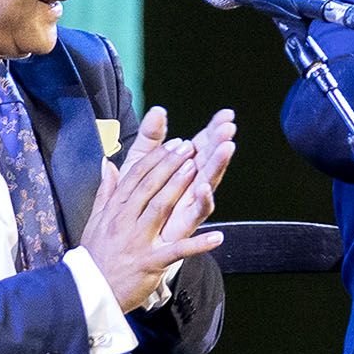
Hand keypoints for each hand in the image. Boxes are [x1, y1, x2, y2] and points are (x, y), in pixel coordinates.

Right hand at [85, 130, 223, 311]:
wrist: (87, 292)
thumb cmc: (95, 255)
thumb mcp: (96, 220)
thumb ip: (106, 192)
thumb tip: (108, 164)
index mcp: (115, 210)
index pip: (136, 177)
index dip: (157, 158)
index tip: (175, 142)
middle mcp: (126, 221)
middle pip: (149, 186)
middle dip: (170, 164)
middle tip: (190, 147)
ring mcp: (138, 241)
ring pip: (160, 209)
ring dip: (179, 187)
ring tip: (197, 169)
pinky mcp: (150, 263)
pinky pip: (177, 251)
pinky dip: (198, 245)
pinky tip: (218, 237)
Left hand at [133, 105, 236, 238]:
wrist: (124, 244)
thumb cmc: (136, 203)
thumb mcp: (139, 163)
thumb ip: (150, 138)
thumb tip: (158, 110)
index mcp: (181, 169)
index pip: (202, 145)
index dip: (214, 130)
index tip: (227, 114)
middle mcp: (189, 186)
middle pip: (208, 161)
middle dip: (219, 143)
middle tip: (229, 127)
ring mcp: (188, 205)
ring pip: (207, 183)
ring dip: (218, 166)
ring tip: (226, 148)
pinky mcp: (183, 226)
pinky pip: (197, 214)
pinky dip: (203, 202)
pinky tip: (204, 188)